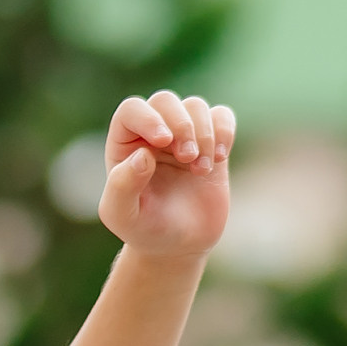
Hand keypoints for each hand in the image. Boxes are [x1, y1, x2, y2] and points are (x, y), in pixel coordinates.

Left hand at [98, 92, 234, 261]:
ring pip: (196, 106)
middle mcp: (153, 132)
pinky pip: (221, 116)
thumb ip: (121, 187)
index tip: (163, 141)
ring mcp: (183, 134)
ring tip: (200, 170)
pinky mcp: (211, 141)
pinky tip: (219, 158)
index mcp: (125, 143)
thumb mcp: (123, 216)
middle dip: (181, 125)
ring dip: (203, 134)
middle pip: (166, 101)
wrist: (179, 244)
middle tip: (186, 158)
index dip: (148, 118)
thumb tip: (142, 155)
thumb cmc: (144, 229)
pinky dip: (225, 131)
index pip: (132, 109)